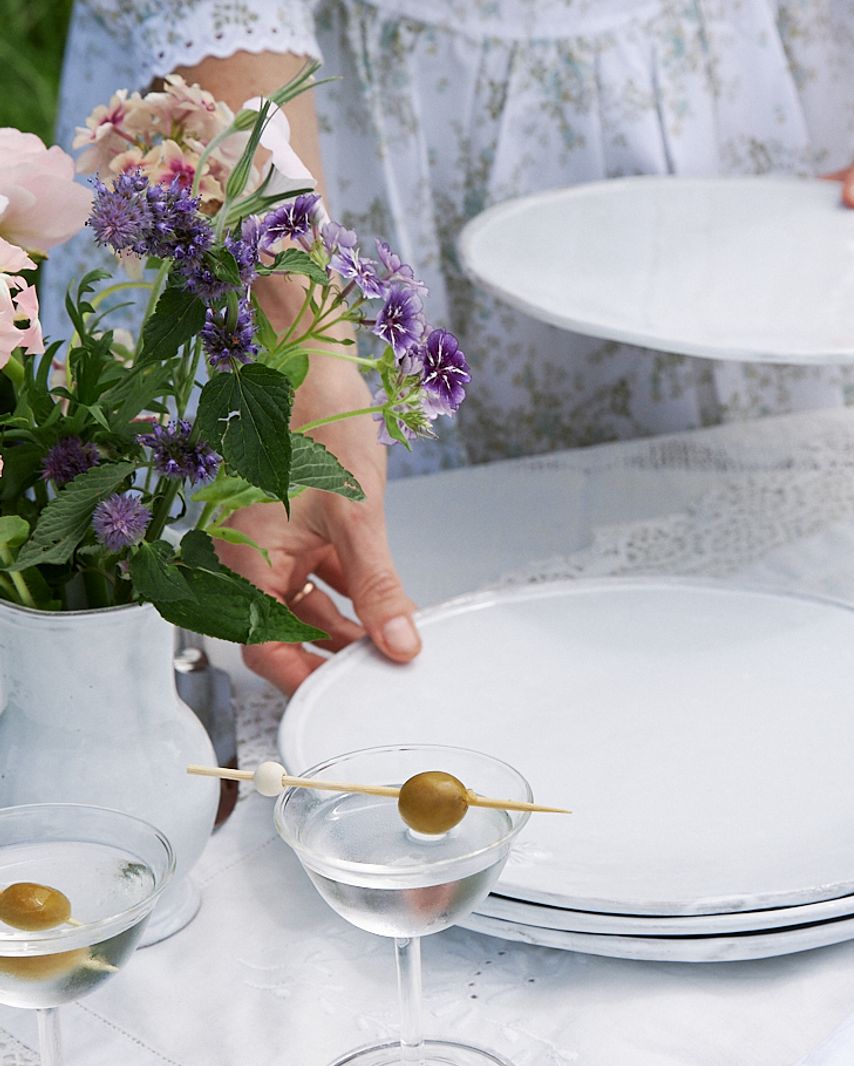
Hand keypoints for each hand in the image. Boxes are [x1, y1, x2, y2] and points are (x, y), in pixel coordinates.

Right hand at [219, 349, 419, 693]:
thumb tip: (400, 642)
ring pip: (302, 607)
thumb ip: (377, 589)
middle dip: (331, 655)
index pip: (264, 648)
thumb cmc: (320, 426)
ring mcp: (266, 543)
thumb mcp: (358, 520)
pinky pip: (312, 578)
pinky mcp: (289, 529)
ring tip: (389, 645)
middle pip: (282, 632)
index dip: (304, 680)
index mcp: (241, 560)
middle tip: (377, 676)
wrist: (316, 365)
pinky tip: (383, 609)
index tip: (343, 701)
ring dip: (343, 627)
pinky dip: (345, 595)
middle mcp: (243, 558)